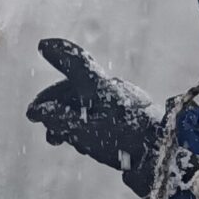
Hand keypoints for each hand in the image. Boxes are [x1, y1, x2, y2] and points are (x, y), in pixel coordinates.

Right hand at [27, 36, 146, 166]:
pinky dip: (83, 123)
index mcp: (97, 85)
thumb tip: (40, 110)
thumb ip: (57, 118)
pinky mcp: (130, 116)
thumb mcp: (82, 130)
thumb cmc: (122, 138)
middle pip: (74, 88)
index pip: (74, 60)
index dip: (58, 53)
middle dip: (52, 102)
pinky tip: (78, 141)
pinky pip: (99, 114)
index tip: (42, 47)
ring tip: (54, 138)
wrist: (163, 152)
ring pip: (85, 103)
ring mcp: (121, 101)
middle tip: (36, 116)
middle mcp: (108, 88)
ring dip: (66, 117)